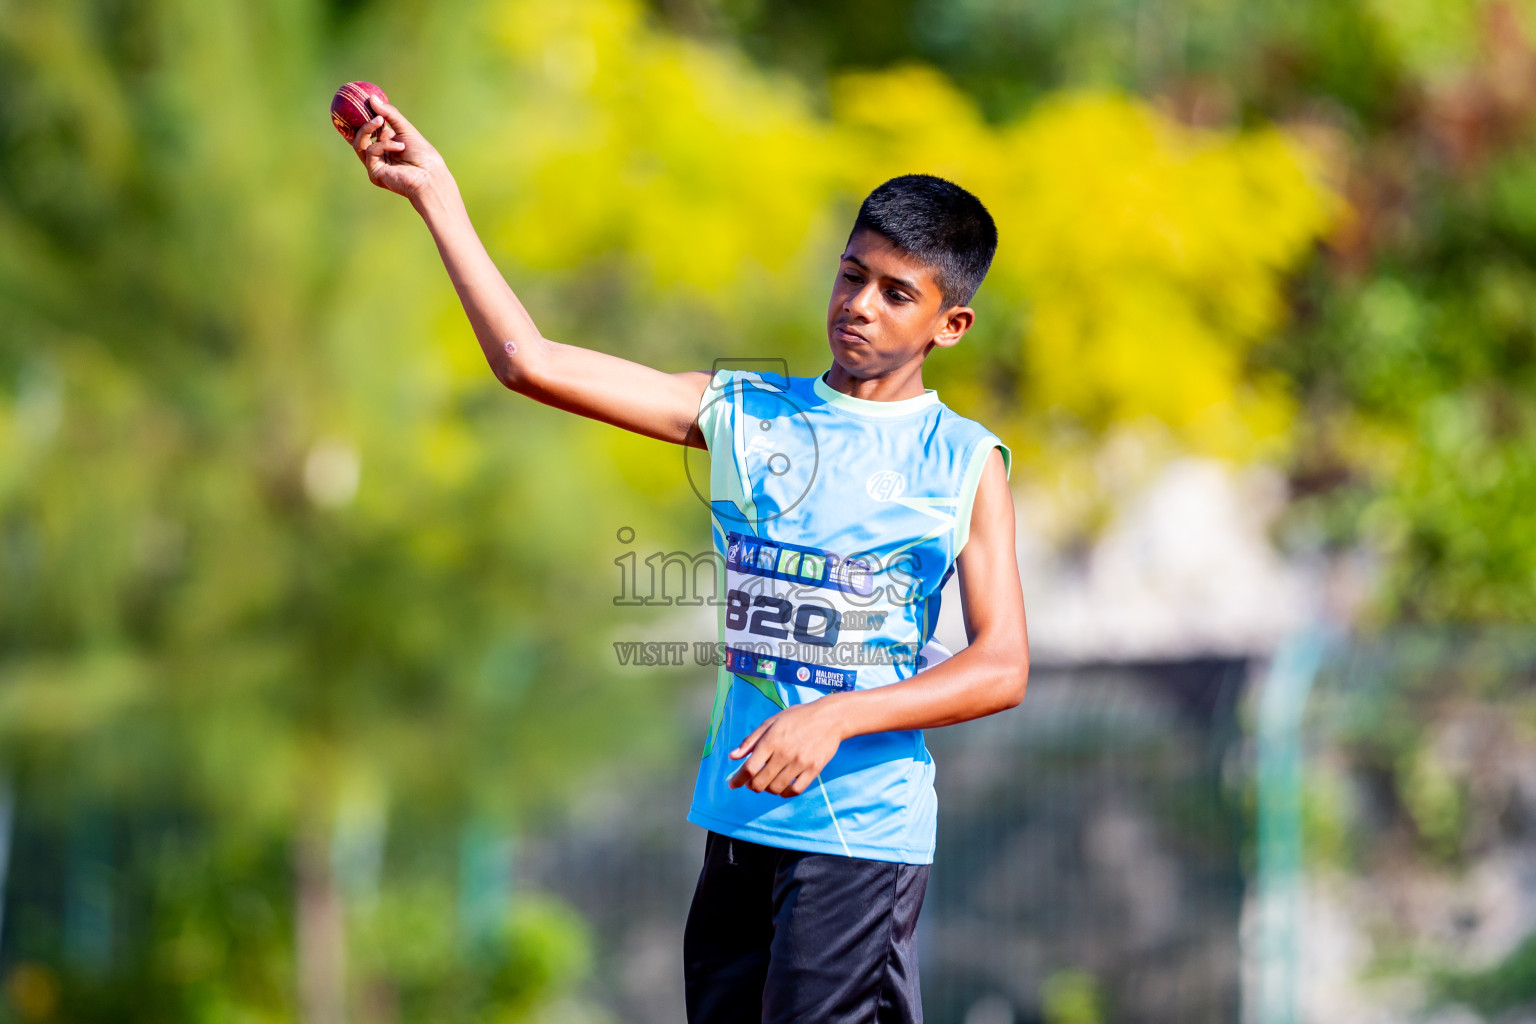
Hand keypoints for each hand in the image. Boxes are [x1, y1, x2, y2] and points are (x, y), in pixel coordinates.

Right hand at [351, 97, 445, 200]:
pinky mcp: (374, 173)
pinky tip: (400, 146)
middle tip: (369, 110)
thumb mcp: (405, 129)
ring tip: (381, 120)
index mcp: (386, 143)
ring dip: (368, 129)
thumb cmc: (422, 154)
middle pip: (358, 136)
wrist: (430, 175)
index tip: (361, 101)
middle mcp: (379, 154)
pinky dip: (385, 145)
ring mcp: (374, 164)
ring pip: (358, 143)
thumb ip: (389, 114)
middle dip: (362, 121)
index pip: (368, 129)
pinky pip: (371, 151)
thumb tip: (371, 98)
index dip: (362, 117)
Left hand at [727, 698, 845, 797]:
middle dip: (751, 786)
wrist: (830, 717)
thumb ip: (751, 740)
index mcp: (771, 740)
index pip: (749, 768)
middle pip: (760, 782)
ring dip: (767, 789)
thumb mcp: (771, 722)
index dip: (738, 779)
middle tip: (751, 783)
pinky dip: (785, 793)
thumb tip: (732, 756)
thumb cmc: (798, 717)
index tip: (732, 784)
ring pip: (776, 788)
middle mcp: (784, 753)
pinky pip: (795, 790)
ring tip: (767, 783)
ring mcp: (800, 763)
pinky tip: (783, 788)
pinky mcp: (814, 769)